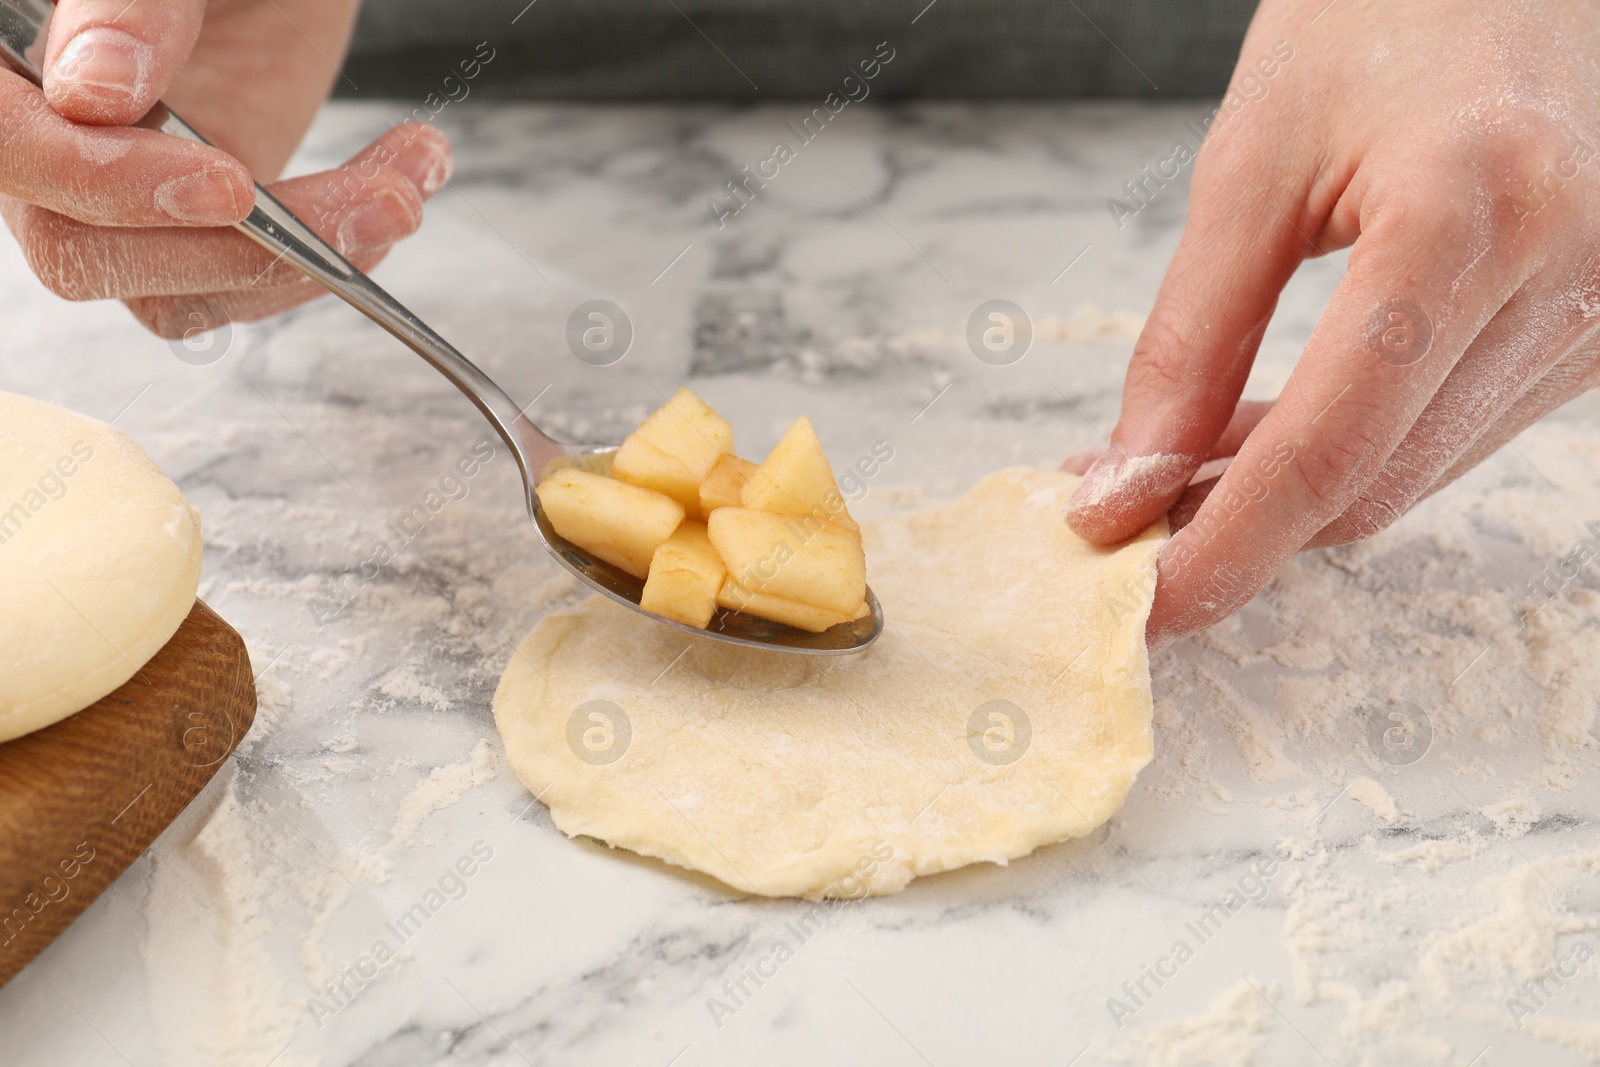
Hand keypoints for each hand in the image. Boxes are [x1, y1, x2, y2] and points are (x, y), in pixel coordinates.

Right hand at [0, 0, 451, 336]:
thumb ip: (132, 2)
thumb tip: (93, 91)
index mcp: (9, 66)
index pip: (10, 150)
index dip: (102, 182)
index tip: (227, 184)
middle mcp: (49, 143)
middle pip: (85, 252)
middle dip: (238, 246)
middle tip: (368, 199)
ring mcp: (124, 195)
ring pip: (175, 292)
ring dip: (305, 260)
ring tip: (402, 190)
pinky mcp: (198, 227)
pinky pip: (239, 285)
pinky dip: (329, 255)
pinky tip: (394, 187)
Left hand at [1062, 0, 1599, 651]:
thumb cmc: (1386, 11)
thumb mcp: (1253, 159)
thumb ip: (1188, 335)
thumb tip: (1127, 482)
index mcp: (1469, 216)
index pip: (1326, 449)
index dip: (1222, 546)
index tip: (1141, 603)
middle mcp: (1566, 277)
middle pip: (1368, 487)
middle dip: (1237, 522)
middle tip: (1123, 507)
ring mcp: (1598, 313)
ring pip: (1407, 477)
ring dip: (1288, 490)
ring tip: (1186, 451)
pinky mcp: (1597, 331)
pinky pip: (1448, 437)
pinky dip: (1353, 448)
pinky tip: (1279, 418)